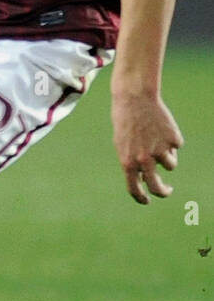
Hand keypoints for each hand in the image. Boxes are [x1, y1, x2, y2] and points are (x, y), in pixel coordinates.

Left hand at [111, 89, 182, 203]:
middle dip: (163, 192)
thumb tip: (145, 180)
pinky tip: (161, 127)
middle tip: (167, 190)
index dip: (141, 198)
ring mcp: (160, 150)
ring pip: (170, 164)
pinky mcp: (173, 140)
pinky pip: (176, 147)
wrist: (134, 99)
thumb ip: (132, 162)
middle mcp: (144, 159)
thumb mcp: (122, 144)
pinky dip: (170, 141)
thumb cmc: (125, 122)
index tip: (147, 201)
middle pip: (158, 187)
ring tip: (156, 138)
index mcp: (127, 161)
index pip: (134, 189)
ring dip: (166, 157)